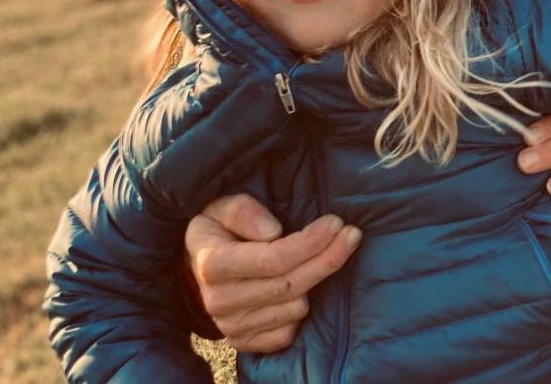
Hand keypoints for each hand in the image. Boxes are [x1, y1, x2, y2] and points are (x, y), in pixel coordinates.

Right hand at [185, 193, 360, 352]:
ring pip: (294, 308)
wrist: (198, 268)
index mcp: (213, 264)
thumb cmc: (218, 230)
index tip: (337, 223)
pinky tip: (302, 287)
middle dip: (327, 258)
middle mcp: (219, 301)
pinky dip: (300, 310)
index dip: (310, 242)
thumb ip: (243, 211)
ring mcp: (231, 327)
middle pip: (290, 285)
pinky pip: (288, 332)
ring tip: (325, 256)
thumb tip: (273, 230)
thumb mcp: (221, 207)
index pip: (273, 259)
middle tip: (352, 235)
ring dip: (317, 281)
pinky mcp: (243, 343)